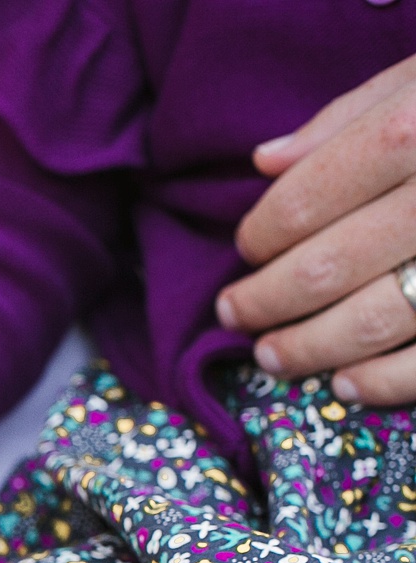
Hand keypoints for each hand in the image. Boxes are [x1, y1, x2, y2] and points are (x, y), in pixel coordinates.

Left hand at [218, 54, 415, 403]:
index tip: (246, 249)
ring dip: (310, 348)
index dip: (263, 232)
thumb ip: (350, 117)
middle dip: (267, 298)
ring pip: (377, 318)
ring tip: (272, 356)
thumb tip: (266, 160)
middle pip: (331, 265)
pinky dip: (386, 382)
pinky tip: (344, 387)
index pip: (309, 197)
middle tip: (235, 311)